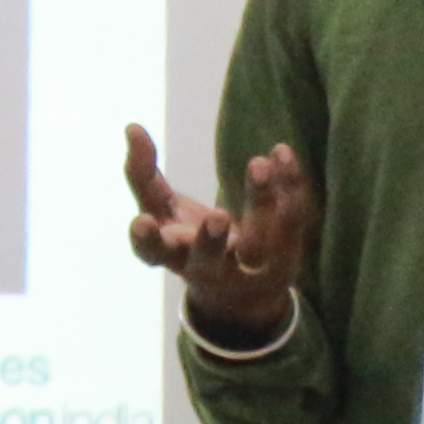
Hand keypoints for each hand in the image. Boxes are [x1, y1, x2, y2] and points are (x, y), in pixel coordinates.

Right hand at [123, 124, 317, 341]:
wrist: (242, 297)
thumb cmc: (189, 242)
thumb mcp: (162, 212)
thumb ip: (143, 175)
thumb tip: (132, 126)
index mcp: (173, 255)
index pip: (154, 254)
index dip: (146, 240)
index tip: (140, 223)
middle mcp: (210, 267)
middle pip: (208, 261)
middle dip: (211, 242)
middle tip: (217, 217)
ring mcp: (250, 266)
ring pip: (259, 240)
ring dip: (260, 202)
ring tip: (258, 165)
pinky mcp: (284, 255)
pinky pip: (290, 219)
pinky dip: (288, 184)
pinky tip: (282, 152)